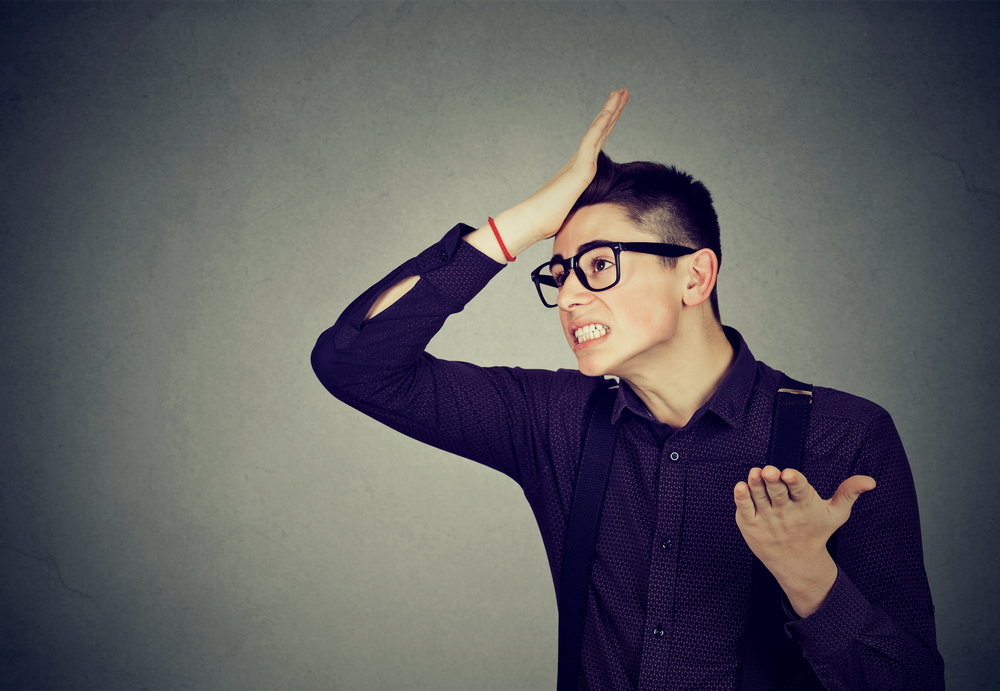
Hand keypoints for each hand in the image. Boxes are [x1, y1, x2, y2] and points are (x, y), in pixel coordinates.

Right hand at [514, 87, 629, 240]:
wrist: (532, 221)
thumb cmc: (548, 218)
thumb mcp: (573, 207)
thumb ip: (581, 201)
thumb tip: (587, 212)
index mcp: (579, 168)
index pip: (598, 141)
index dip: (609, 123)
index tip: (617, 108)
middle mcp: (579, 160)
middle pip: (600, 130)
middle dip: (613, 110)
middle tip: (622, 91)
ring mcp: (579, 163)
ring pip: (597, 130)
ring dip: (610, 110)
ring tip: (620, 92)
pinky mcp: (579, 170)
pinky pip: (590, 142)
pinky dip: (599, 126)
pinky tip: (607, 113)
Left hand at [734, 466, 874, 616]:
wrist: (798, 563)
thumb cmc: (816, 532)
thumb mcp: (836, 514)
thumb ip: (849, 493)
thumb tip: (870, 480)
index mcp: (805, 505)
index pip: (799, 490)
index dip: (794, 480)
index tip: (788, 473)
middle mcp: (785, 513)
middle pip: (778, 493)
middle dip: (773, 481)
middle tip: (769, 470)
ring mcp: (767, 519)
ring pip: (759, 498)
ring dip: (755, 485)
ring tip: (754, 473)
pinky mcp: (751, 525)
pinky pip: (744, 510)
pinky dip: (741, 499)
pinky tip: (740, 487)